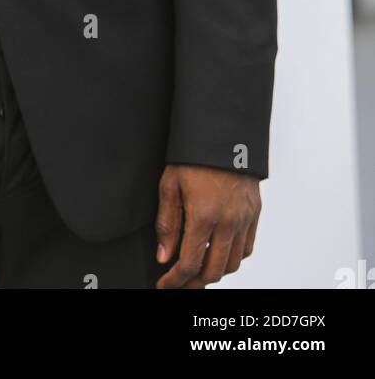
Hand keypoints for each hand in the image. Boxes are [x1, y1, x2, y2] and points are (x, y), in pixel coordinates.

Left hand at [154, 164, 261, 287]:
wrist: (223, 133)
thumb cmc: (193, 155)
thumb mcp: (169, 184)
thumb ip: (167, 224)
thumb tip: (164, 256)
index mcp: (204, 215)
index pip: (190, 263)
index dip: (175, 280)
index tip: (165, 285)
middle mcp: (228, 222)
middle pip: (214, 271)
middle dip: (194, 283)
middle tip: (181, 283)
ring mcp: (244, 218)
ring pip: (233, 263)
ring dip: (215, 272)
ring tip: (198, 270)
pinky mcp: (254, 213)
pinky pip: (247, 248)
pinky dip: (233, 258)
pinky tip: (219, 253)